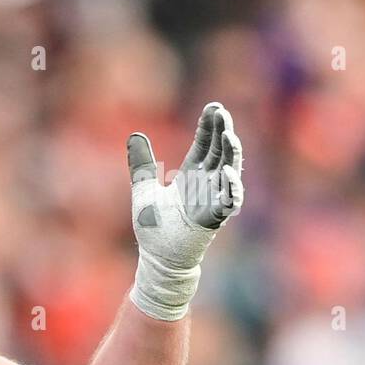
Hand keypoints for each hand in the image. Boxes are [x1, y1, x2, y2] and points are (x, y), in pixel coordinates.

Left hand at [126, 102, 244, 319]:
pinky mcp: (214, 219)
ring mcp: (213, 200)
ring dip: (231, 155)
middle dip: (222, 132)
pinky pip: (227, 202)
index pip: (205, 144)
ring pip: (229, 173)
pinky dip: (230, 189)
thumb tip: (134, 135)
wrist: (156, 256)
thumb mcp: (144, 188)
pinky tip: (229, 173)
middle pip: (219, 152)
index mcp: (191, 175)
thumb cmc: (154, 226)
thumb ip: (142, 164)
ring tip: (229, 136)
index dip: (209, 126)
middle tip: (221, 113)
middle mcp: (206, 184)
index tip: (213, 107)